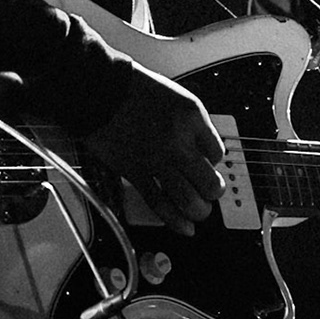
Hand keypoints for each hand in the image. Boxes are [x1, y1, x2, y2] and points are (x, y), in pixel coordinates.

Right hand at [82, 63, 224, 234]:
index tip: (206, 163)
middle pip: (210, 183)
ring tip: (199, 210)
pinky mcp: (135, 173)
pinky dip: (175, 220)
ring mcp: (156, 160)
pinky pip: (160, 204)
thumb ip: (195, 126)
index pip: (218, 153)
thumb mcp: (178, 97)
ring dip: (199, 211)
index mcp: (192, 118)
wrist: (101, 91)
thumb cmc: (136, 90)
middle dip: (213, 192)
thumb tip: (206, 154)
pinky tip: (185, 227)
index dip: (214, 162)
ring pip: (189, 200)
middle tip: (210, 191)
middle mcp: (178, 141)